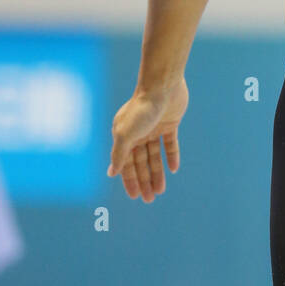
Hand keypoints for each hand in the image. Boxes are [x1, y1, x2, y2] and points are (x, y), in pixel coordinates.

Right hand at [108, 79, 188, 201]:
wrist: (162, 86)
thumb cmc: (141, 109)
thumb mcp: (125, 134)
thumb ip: (119, 154)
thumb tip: (111, 173)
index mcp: (124, 135)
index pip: (125, 163)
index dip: (130, 180)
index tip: (135, 196)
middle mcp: (138, 133)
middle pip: (140, 162)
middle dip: (144, 180)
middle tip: (149, 199)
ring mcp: (154, 128)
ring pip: (155, 155)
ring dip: (157, 172)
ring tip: (160, 190)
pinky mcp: (170, 123)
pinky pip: (170, 143)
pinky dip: (171, 156)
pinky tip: (173, 169)